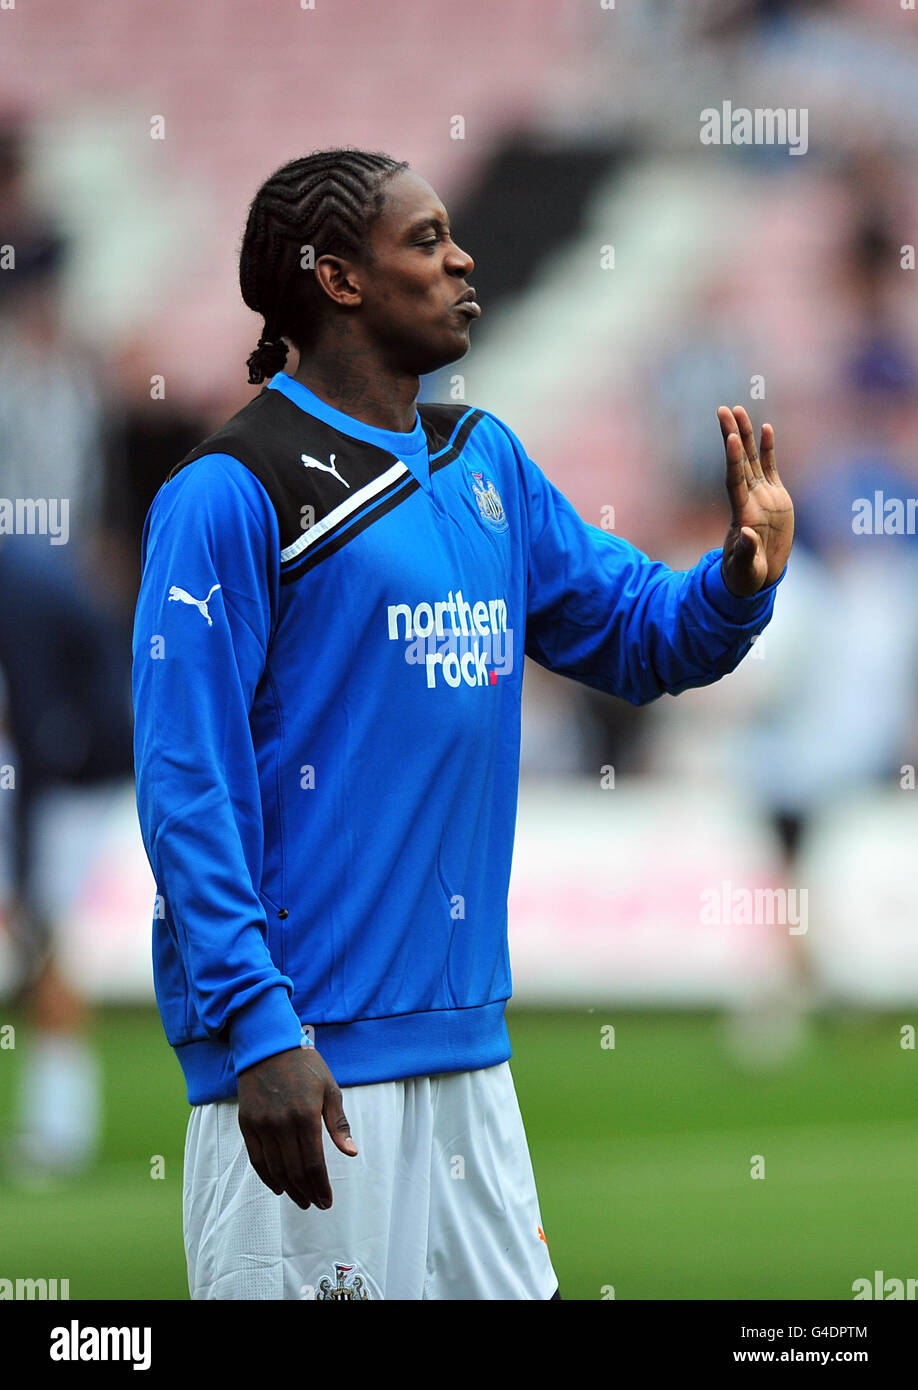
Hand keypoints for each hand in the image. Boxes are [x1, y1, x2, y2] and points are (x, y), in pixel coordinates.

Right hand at [237, 1046, 357, 1209]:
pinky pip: (257, 1159)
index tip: (327, 1200)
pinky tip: (278, 1186)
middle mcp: (281, 1124)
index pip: (313, 1163)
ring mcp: (262, 1125)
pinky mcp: (247, 1123)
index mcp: (306, 1116)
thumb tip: (351, 1153)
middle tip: (316, 1204)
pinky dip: (267, 1177)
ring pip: (275, 1169)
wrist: (267, 1046)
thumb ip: (338, 1124)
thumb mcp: (329, 1089)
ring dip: (288, 1189)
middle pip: (294, 1171)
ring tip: (300, 1199)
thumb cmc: (304, 1066)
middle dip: (307, 1192)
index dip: (320, 1186)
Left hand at [717, 405, 793, 597]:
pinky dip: (768, 448)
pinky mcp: (775, 497)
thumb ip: (745, 551)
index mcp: (741, 513)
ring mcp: (761, 495)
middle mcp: (748, 498)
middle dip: (732, 435)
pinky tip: (766, 427)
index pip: (735, 480)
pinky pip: (770, 467)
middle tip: (723, 409)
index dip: (734, 459)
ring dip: (746, 434)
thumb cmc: (746, 575)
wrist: (758, 574)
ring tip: (739, 409)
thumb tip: (745, 534)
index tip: (731, 437)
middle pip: (738, 461)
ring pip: (752, 458)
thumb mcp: (745, 567)